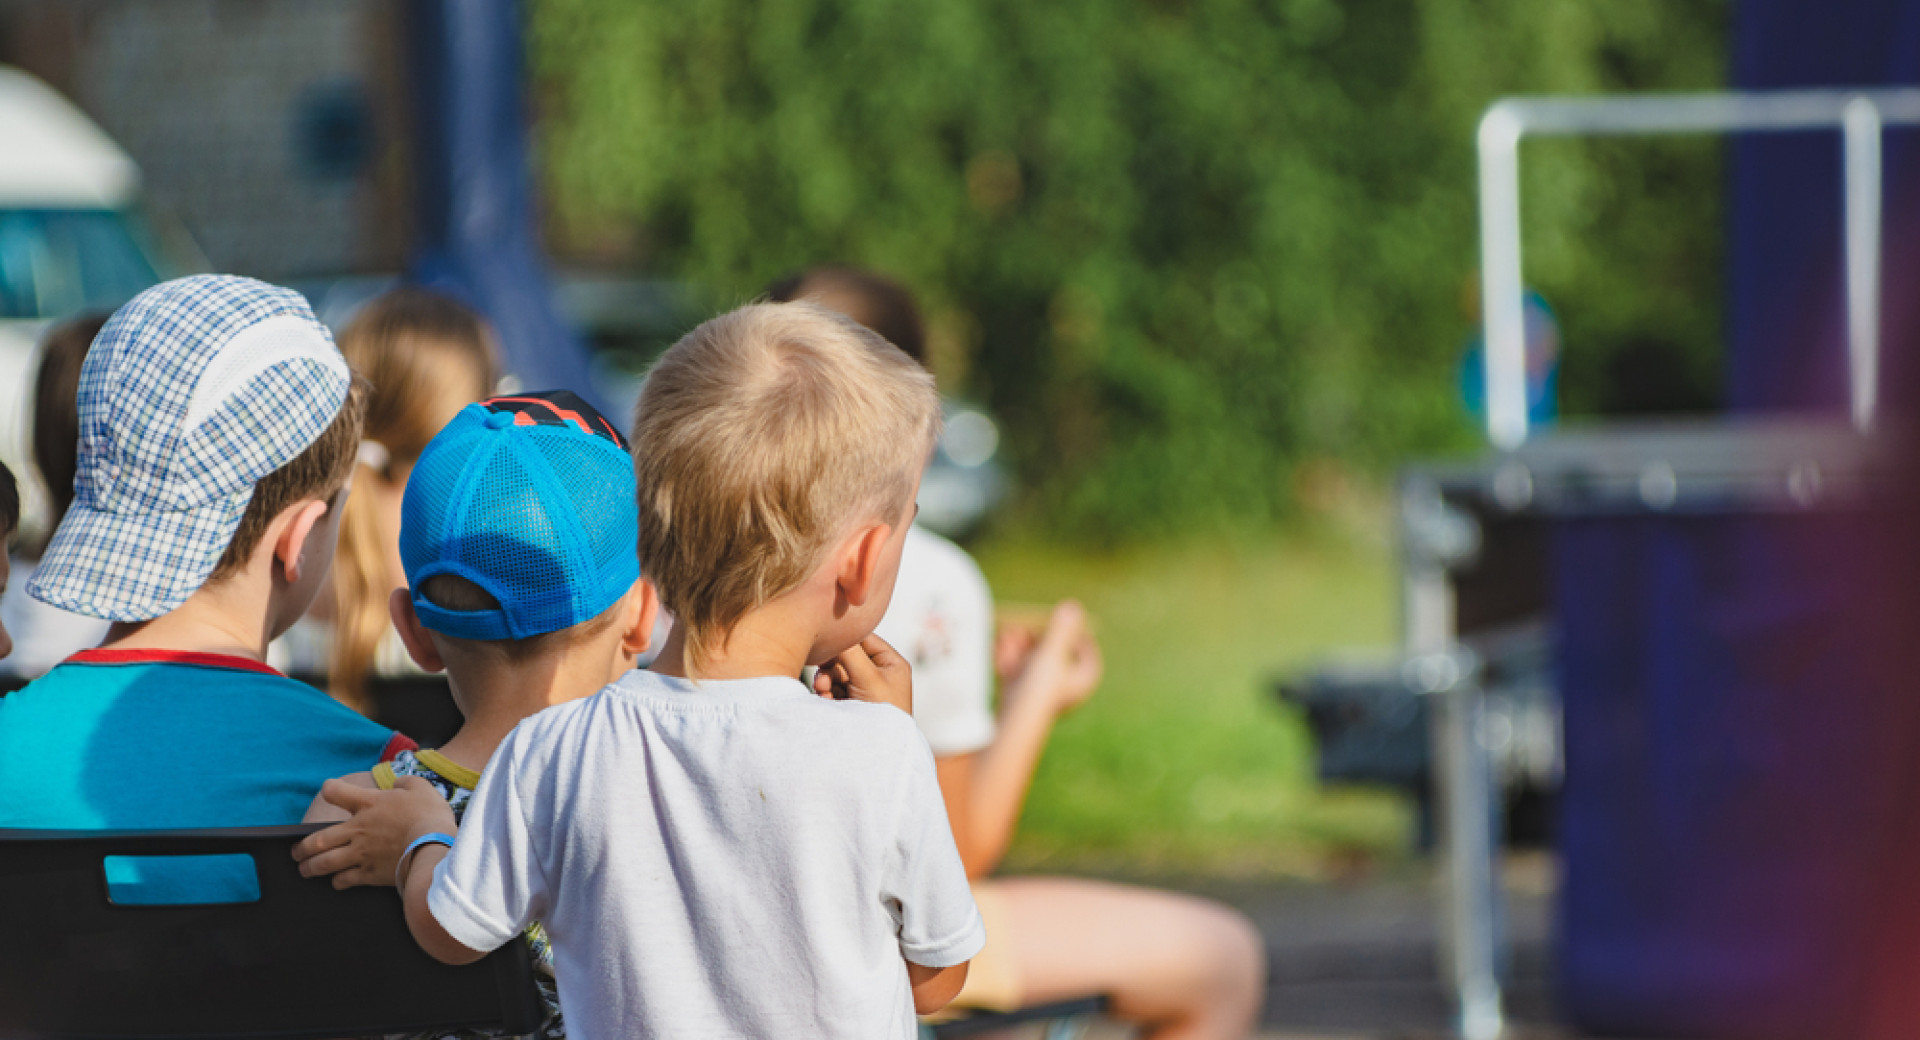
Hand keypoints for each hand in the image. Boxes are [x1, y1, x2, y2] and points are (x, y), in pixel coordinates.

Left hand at [292, 776, 457, 889]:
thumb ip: (405, 783)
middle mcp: (358, 829)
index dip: (330, 789)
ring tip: (305, 870)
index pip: (335, 791)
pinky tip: (336, 882)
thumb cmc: (430, 815)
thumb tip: (397, 785)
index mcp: (368, 803)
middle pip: (317, 839)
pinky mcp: (369, 874)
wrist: (435, 847)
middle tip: (297, 851)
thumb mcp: (421, 787)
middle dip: (302, 847)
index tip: (330, 791)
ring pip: (324, 862)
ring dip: (310, 867)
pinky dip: (337, 881)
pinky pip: (344, 880)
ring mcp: (361, 853)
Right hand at [812, 634, 913, 714]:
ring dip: (826, 683)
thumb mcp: (869, 678)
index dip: (844, 640)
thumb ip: (850, 653)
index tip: (825, 643)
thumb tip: (834, 630)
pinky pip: (833, 691)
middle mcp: (879, 674)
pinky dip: (827, 696)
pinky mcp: (852, 705)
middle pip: (846, 657)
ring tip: (823, 694)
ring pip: (836, 675)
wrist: (882, 754)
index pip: (863, 639)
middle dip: (832, 668)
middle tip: (822, 679)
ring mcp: (864, 690)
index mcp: (891, 663)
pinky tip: (826, 704)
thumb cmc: (884, 713)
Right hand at [995, 600, 1102, 716]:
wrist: (1014, 723)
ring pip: (1032, 661)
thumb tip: (1073, 607)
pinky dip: (1009, 659)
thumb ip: (1061, 629)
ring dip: (1019, 644)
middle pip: (1055, 653)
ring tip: (1008, 632)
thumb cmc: (1040, 688)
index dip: (1075, 632)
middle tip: (1028, 621)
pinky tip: (999, 648)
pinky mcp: (1022, 697)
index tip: (1063, 618)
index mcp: (1083, 680)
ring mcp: (1042, 693)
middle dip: (1037, 636)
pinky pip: (1017, 672)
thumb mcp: (1052, 652)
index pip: (1086, 651)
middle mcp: (1065, 688)